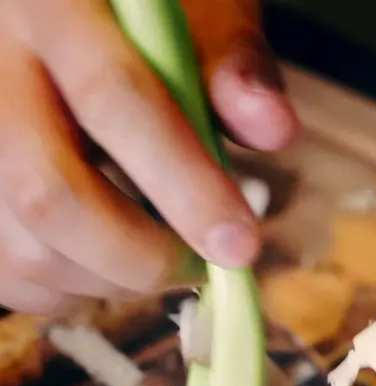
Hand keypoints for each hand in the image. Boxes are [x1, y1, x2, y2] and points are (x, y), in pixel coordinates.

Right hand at [0, 0, 297, 313]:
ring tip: (164, 261)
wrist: (89, 13)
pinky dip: (68, 290)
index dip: (185, 186)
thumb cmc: (157, 16)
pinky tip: (111, 265)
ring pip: (20, 247)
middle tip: (202, 268)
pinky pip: (5, 271)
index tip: (240, 245)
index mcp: (53, 5)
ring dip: (108, 281)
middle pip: (48, 194)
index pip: (114, 101)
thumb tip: (272, 129)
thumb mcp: (201, 13)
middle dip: (141, 256)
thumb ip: (234, 65)